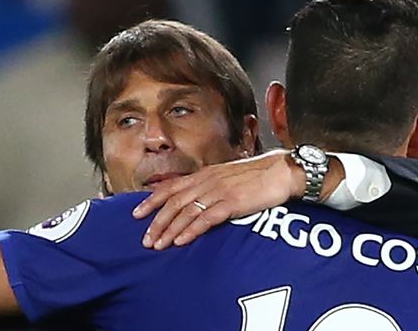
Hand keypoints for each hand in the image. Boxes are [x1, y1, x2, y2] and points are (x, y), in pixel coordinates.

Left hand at [132, 149, 303, 249]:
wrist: (280, 172)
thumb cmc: (256, 176)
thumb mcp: (227, 177)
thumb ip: (210, 186)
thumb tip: (195, 200)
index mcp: (204, 174)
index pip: (170, 187)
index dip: (151, 201)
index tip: (136, 214)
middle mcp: (207, 181)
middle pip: (173, 203)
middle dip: (156, 222)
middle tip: (145, 239)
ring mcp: (218, 192)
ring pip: (186, 212)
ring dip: (169, 230)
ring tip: (158, 245)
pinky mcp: (231, 203)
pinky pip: (206, 218)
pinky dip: (191, 230)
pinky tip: (181, 241)